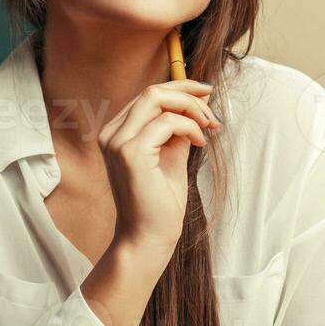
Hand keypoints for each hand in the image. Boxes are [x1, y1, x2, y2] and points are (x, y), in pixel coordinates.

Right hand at [97, 78, 219, 258]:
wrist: (149, 237)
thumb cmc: (159, 203)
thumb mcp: (171, 155)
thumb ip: (178, 130)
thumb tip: (197, 104)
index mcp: (117, 133)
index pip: (148, 95)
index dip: (180, 88)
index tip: (206, 94)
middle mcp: (111, 133)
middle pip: (152, 91)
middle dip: (188, 93)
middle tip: (212, 113)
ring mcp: (117, 142)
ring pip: (156, 98)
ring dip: (192, 108)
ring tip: (209, 127)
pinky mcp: (130, 153)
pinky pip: (167, 121)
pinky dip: (190, 126)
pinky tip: (200, 142)